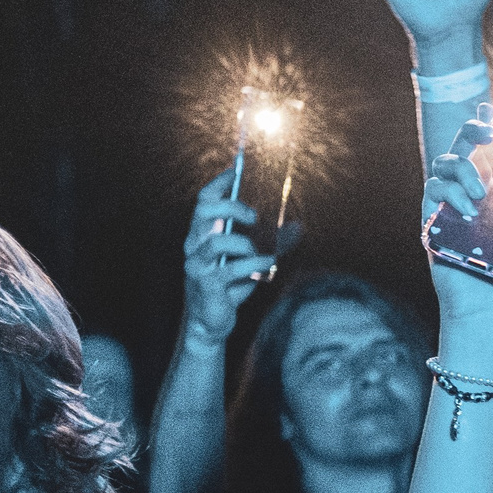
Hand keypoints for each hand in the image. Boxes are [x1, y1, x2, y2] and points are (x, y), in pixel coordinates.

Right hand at [180, 169, 273, 348]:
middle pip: (205, 212)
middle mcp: (194, 245)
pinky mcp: (206, 284)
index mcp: (202, 234)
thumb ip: (272, 242)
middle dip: (232, 208)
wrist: (213, 321)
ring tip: (263, 255)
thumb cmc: (231, 285)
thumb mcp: (252, 260)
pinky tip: (267, 267)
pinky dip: (254, 265)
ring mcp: (196, 264)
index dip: (218, 184)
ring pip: (218, 241)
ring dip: (247, 245)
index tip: (236, 171)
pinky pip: (231, 269)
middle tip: (254, 218)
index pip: (203, 201)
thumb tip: (299, 226)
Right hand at [421, 109, 492, 362]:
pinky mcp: (434, 220)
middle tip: (490, 133)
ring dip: (463, 166)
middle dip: (473, 128)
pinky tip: (468, 209)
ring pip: (446, 162)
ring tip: (482, 192)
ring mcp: (453, 204)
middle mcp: (477, 191)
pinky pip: (433, 188)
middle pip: (466, 144)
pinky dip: (449, 190)